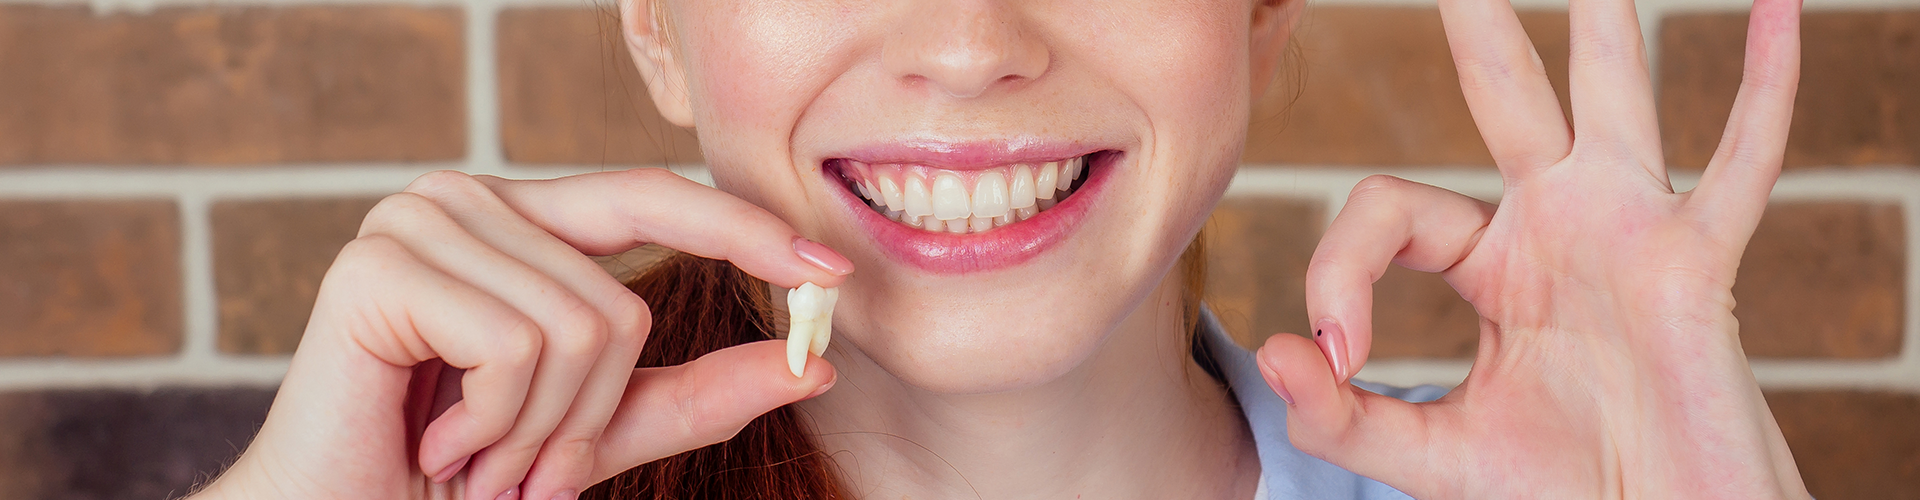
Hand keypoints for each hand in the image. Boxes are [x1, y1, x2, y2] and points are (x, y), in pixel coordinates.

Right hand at [191, 170, 845, 499]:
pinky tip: (439, 439)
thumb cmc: (462, 473)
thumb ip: (700, 394)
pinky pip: (516, 344)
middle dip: (587, 416)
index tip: (831, 272)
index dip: (744, 229)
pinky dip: (496, 422)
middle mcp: (469, 197)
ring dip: (536, 431)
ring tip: (474, 456)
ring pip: (577, 327)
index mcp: (522, 219)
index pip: (654, 197)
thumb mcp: (601, 431)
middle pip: (622, 301)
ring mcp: (419, 220)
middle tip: (523, 469)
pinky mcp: (378, 264)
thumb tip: (814, 365)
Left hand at [1254, 0, 1808, 496]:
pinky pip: (1738, 167)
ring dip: (1603, 21)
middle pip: (1504, 94)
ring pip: (1610, 95)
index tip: (1341, 350)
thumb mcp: (1430, 457)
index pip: (1389, 208)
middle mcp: (1556, 226)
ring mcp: (1627, 234)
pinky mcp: (1694, 267)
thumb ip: (1343, 415)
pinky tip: (1776, 10)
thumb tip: (1273, 353)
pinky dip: (1763, 90)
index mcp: (1490, 264)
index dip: (1342, 267)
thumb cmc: (1562, 493)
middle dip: (1480, 24)